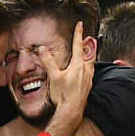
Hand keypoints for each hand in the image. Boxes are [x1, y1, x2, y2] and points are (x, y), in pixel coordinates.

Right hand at [43, 21, 93, 135]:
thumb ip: (48, 61)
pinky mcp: (88, 86)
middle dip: (88, 44)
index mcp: (78, 65)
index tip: (80, 24)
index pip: (79, 45)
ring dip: (89, 55)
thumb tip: (42, 49)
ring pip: (91, 62)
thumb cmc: (63, 94)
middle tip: (88, 37)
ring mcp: (89, 79)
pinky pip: (91, 71)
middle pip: (89, 52)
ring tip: (88, 51)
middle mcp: (86, 70)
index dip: (78, 33)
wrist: (71, 111)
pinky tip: (86, 69)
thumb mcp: (54, 76)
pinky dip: (89, 65)